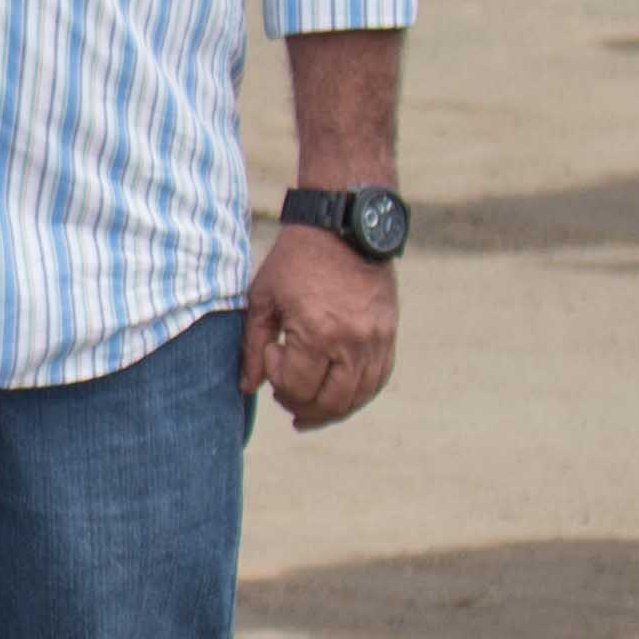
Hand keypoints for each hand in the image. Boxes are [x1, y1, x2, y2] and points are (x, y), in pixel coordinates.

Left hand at [243, 222, 397, 428]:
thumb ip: (253, 346)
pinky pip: (378, 379)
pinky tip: (339, 395)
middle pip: (331, 402)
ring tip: (309, 408)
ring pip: (358, 397)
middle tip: (284, 399)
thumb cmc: (295, 261)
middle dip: (302, 407)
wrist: (342, 229)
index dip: (278, 382)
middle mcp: (353, 342)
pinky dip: (358, 394)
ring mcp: (377, 341)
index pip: (299, 387)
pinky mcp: (390, 335)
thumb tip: (248, 386)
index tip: (272, 351)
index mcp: (318, 332)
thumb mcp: (263, 298)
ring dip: (332, 409)